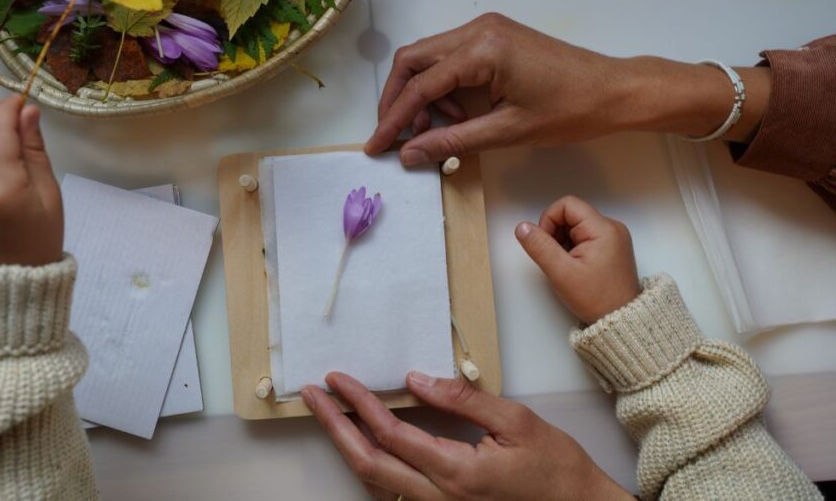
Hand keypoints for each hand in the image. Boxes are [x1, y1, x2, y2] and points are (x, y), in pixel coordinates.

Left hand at [303, 371, 630, 500]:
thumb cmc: (557, 470)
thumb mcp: (518, 421)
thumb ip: (464, 399)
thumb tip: (418, 380)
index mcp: (456, 473)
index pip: (390, 434)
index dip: (358, 404)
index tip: (338, 380)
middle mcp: (439, 500)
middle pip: (368, 464)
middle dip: (335, 427)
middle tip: (313, 397)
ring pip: (376, 485)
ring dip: (347, 448)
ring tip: (330, 416)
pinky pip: (394, 494)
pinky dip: (371, 468)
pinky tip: (364, 446)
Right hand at [364, 13, 770, 165]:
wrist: (615, 91)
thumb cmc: (570, 111)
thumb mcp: (507, 132)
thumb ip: (452, 142)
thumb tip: (410, 154)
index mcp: (482, 49)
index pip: (420, 84)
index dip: (394, 118)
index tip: (377, 146)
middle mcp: (478, 29)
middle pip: (414, 60)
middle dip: (398, 100)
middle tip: (392, 137)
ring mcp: (486, 28)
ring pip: (429, 58)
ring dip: (421, 94)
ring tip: (432, 132)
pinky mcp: (494, 36)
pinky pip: (451, 58)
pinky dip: (442, 86)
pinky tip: (453, 115)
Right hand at [515, 196, 638, 324]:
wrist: (622, 322)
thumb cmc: (594, 298)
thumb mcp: (561, 273)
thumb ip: (539, 247)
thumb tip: (522, 227)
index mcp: (603, 228)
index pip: (567, 205)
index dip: (549, 219)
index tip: (545, 244)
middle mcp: (612, 227)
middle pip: (572, 214)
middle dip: (555, 232)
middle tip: (555, 258)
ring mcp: (614, 237)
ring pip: (577, 226)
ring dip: (563, 241)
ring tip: (565, 265)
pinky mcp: (613, 248)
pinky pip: (586, 236)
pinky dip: (573, 247)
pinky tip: (574, 266)